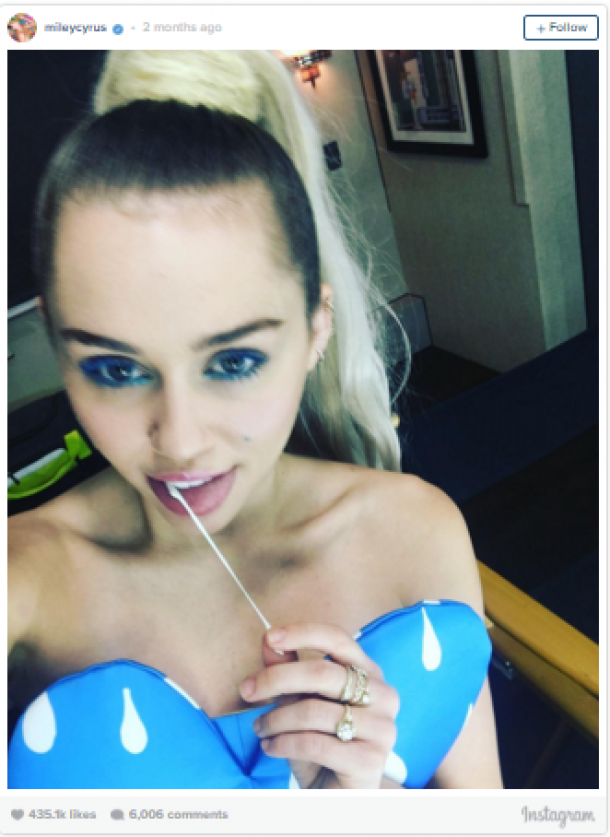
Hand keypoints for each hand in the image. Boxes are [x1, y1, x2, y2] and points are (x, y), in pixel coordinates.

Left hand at [238, 623, 399, 788]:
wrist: (340, 796)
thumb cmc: (322, 743)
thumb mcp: (302, 703)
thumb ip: (290, 671)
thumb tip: (269, 641)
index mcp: (370, 673)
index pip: (338, 639)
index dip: (303, 633)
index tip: (270, 636)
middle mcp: (383, 696)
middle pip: (322, 674)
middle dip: (276, 679)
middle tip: (247, 690)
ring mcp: (381, 728)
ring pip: (313, 711)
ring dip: (275, 719)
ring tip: (260, 728)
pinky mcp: (370, 760)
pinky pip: (314, 743)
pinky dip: (283, 743)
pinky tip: (270, 747)